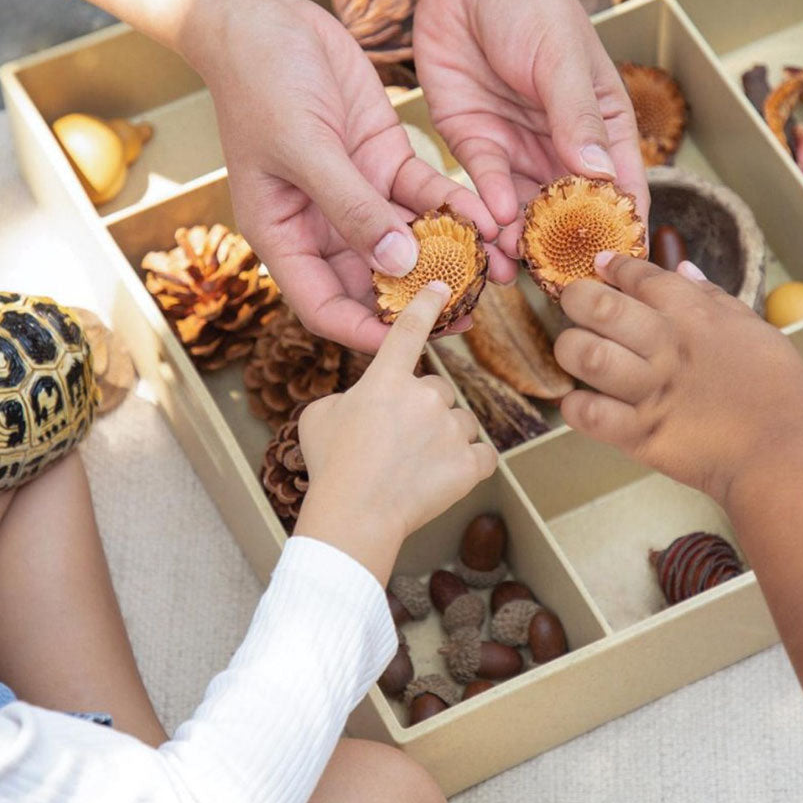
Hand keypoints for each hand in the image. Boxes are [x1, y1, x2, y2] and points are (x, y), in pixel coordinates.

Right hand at [190, 0, 507, 353]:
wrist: (267, 21)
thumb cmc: (262, 85)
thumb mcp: (304, 149)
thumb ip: (351, 208)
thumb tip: (398, 264)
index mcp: (285, 236)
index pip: (325, 305)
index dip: (365, 332)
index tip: (411, 345)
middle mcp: (322, 225)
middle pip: (375, 282)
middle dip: (420, 298)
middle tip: (470, 312)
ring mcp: (357, 195)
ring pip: (409, 240)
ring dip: (449, 255)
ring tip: (495, 270)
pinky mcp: (384, 162)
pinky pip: (424, 195)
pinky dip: (453, 207)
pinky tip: (487, 217)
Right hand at [295, 282, 497, 582]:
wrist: (354, 517)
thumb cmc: (331, 466)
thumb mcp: (319, 417)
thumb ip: (348, 398)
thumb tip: (361, 402)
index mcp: (385, 378)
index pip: (410, 329)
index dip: (426, 304)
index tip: (440, 286)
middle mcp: (424, 395)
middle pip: (436, 388)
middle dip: (422, 410)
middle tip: (398, 441)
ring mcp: (450, 429)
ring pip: (460, 421)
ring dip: (445, 437)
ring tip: (415, 466)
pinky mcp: (469, 464)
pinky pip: (482, 454)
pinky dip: (468, 464)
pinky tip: (444, 477)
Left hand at [412, 0, 648, 258]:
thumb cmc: (530, 4)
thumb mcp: (561, 57)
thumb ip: (576, 117)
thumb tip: (599, 174)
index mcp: (601, 125)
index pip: (620, 185)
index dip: (621, 225)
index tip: (619, 265)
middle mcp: (562, 145)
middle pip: (570, 209)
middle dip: (564, 246)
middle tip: (560, 283)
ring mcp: (517, 148)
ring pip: (525, 208)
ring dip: (522, 239)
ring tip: (518, 270)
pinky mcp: (476, 145)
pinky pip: (484, 188)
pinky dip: (488, 209)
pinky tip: (492, 226)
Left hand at [553, 252, 802, 504]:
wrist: (783, 458)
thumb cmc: (778, 392)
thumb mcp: (755, 330)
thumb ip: (714, 298)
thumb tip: (682, 269)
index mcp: (694, 317)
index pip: (641, 276)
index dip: (613, 266)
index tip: (600, 266)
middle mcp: (666, 347)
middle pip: (599, 306)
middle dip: (576, 298)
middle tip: (576, 305)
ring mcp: (649, 391)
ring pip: (586, 355)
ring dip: (571, 349)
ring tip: (575, 352)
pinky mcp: (639, 434)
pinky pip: (587, 413)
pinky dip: (574, 406)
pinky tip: (581, 402)